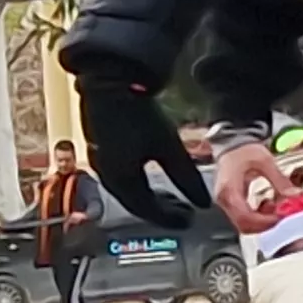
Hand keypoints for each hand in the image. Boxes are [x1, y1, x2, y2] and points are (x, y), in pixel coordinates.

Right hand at [71, 71, 208, 227]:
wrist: (110, 82)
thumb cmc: (137, 114)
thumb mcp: (169, 148)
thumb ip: (186, 177)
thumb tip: (202, 201)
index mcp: (120, 180)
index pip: (147, 210)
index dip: (170, 217)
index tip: (188, 220)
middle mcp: (105, 174)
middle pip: (136, 201)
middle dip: (161, 208)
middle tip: (182, 211)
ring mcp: (100, 159)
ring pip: (128, 188)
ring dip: (150, 194)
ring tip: (172, 195)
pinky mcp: (101, 145)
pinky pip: (121, 173)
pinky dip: (140, 180)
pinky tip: (151, 171)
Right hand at [205, 141, 288, 234]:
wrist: (232, 144)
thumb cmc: (243, 150)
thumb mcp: (265, 161)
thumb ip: (279, 179)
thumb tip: (293, 195)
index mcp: (229, 190)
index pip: (245, 218)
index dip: (265, 222)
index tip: (281, 217)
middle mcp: (224, 200)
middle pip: (244, 225)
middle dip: (265, 224)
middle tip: (282, 215)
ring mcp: (226, 203)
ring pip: (244, 224)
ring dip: (262, 221)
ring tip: (276, 207)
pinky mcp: (230, 203)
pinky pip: (243, 217)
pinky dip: (258, 217)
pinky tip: (267, 205)